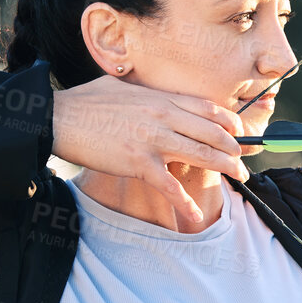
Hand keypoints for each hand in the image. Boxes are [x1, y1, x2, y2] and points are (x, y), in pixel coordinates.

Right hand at [50, 74, 246, 224]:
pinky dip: (185, 202)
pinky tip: (195, 215)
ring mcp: (153, 139)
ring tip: (240, 178)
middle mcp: (163, 117)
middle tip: (245, 161)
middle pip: (212, 132)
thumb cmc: (85, 102)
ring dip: (226, 168)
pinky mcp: (139, 162)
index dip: (230, 122)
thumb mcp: (121, 87)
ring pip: (202, 154)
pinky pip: (170, 185)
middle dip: (235, 148)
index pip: (208, 109)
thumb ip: (145, 92)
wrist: (57, 118)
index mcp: (161, 99)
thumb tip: (152, 93)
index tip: (240, 133)